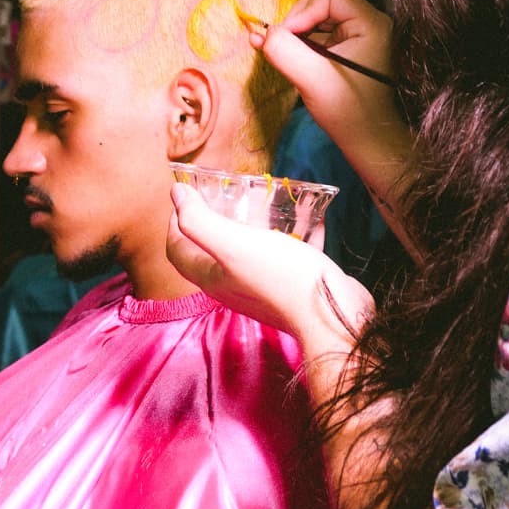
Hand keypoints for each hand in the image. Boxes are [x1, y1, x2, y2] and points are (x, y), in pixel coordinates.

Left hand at [167, 182, 371, 354]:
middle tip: (226, 195)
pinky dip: (292, 234)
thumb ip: (199, 221)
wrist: (333, 313)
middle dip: (213, 220)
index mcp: (212, 277)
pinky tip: (304, 217)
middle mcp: (234, 286)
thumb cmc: (281, 276)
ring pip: (250, 252)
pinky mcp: (293, 286)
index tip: (188, 198)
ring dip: (254, 226)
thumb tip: (175, 194)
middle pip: (211, 251)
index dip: (175, 222)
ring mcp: (264, 288)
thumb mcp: (232, 244)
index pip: (177, 250)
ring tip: (264, 202)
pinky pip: (287, 256)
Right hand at [251, 0, 415, 251]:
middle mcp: (368, 23)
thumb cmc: (349, 112)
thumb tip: (258, 32)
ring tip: (286, 57)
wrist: (370, 143)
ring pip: (317, 18)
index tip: (286, 38)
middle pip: (321, 2)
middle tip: (281, 47)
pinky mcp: (348, 50)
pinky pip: (319, 34)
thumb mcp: (312, 79)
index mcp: (370, 22)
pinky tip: (294, 62)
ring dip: (297, 34)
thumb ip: (284, 51)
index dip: (302, 11)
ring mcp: (359, 36)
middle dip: (296, 22)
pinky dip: (302, 44)